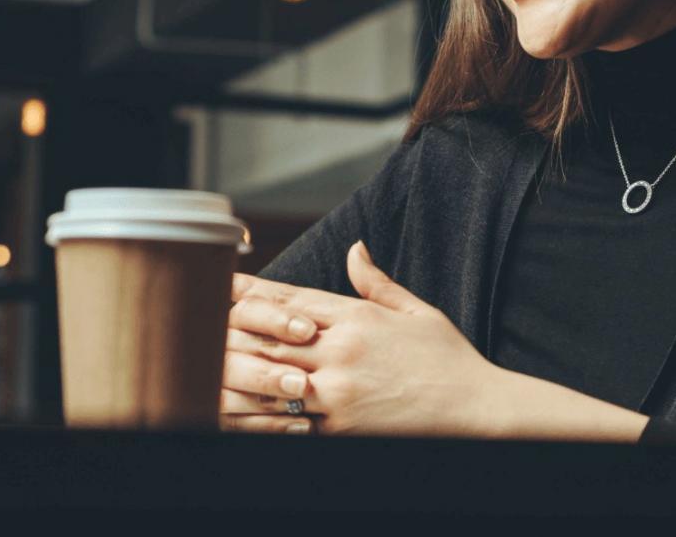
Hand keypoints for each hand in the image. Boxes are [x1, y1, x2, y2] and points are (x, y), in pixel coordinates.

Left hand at [219, 241, 499, 437]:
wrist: (476, 409)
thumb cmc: (449, 360)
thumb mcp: (416, 311)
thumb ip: (377, 283)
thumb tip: (355, 248)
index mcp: (358, 318)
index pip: (291, 300)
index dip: (252, 291)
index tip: (223, 283)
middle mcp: (342, 351)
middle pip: (270, 336)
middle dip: (234, 330)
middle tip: (200, 322)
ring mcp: (339, 392)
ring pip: (272, 380)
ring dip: (238, 373)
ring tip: (206, 368)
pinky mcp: (341, 428)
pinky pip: (291, 422)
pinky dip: (264, 417)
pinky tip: (240, 413)